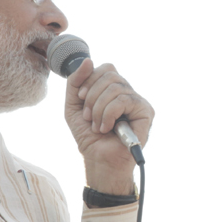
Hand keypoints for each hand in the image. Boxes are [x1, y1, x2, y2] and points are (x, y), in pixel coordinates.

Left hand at [63, 57, 153, 193]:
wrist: (98, 160)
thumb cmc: (89, 136)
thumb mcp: (74, 106)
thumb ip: (75, 83)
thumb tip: (88, 61)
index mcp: (113, 90)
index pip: (106, 68)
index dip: (90, 79)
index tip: (81, 98)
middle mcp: (128, 93)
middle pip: (110, 74)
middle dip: (92, 95)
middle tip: (88, 116)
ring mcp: (138, 102)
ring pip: (116, 87)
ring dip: (99, 108)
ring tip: (98, 126)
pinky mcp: (146, 112)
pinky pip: (125, 100)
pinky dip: (109, 114)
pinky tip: (107, 128)